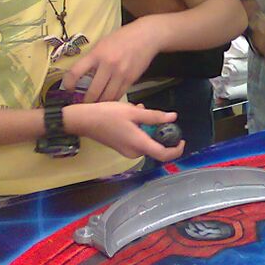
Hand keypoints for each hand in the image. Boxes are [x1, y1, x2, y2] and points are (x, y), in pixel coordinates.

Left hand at [64, 22, 157, 102]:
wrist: (146, 36)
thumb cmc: (122, 38)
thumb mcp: (102, 43)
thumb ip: (92, 58)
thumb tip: (80, 74)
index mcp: (97, 54)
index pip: (76, 72)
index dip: (68, 84)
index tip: (68, 89)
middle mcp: (108, 65)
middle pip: (93, 91)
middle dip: (86, 101)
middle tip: (82, 104)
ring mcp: (121, 73)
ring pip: (107, 97)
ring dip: (99, 103)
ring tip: (94, 105)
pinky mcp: (131, 79)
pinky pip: (119, 94)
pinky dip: (112, 100)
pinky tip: (108, 100)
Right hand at [64, 102, 185, 161]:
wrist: (83, 121)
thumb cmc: (107, 115)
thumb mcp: (133, 111)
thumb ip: (154, 116)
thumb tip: (173, 118)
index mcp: (139, 144)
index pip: (164, 155)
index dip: (176, 150)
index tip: (182, 139)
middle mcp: (134, 152)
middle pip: (155, 146)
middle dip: (158, 130)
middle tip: (153, 114)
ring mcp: (126, 151)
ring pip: (146, 141)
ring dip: (147, 127)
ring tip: (138, 109)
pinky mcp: (121, 147)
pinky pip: (137, 140)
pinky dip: (139, 129)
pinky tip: (132, 114)